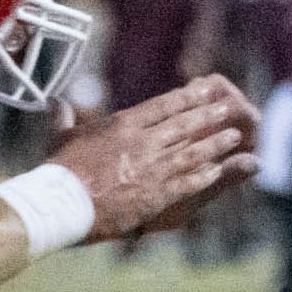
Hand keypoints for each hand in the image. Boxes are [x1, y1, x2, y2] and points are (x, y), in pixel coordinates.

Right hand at [50, 74, 260, 241]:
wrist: (63, 202)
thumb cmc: (59, 171)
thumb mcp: (62, 138)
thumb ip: (65, 119)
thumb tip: (58, 104)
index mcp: (123, 124)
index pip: (163, 105)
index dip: (187, 97)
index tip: (204, 89)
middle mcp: (143, 142)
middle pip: (185, 124)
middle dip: (209, 116)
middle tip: (228, 108)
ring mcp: (152, 168)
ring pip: (193, 151)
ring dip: (216, 144)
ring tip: (234, 136)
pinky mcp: (156, 195)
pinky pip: (189, 182)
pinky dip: (206, 175)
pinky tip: (219, 170)